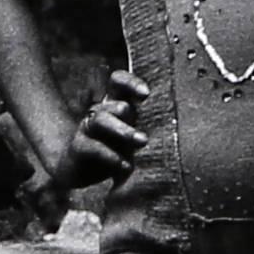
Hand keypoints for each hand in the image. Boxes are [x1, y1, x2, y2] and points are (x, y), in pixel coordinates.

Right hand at [60, 71, 152, 186]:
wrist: (80, 171)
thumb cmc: (115, 150)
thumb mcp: (132, 137)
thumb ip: (146, 128)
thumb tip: (175, 128)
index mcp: (115, 104)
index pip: (118, 82)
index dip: (130, 83)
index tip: (146, 94)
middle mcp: (100, 112)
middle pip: (113, 104)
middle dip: (129, 113)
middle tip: (145, 129)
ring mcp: (87, 129)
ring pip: (101, 120)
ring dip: (123, 131)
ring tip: (142, 142)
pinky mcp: (78, 147)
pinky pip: (92, 146)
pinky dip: (110, 156)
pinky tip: (124, 165)